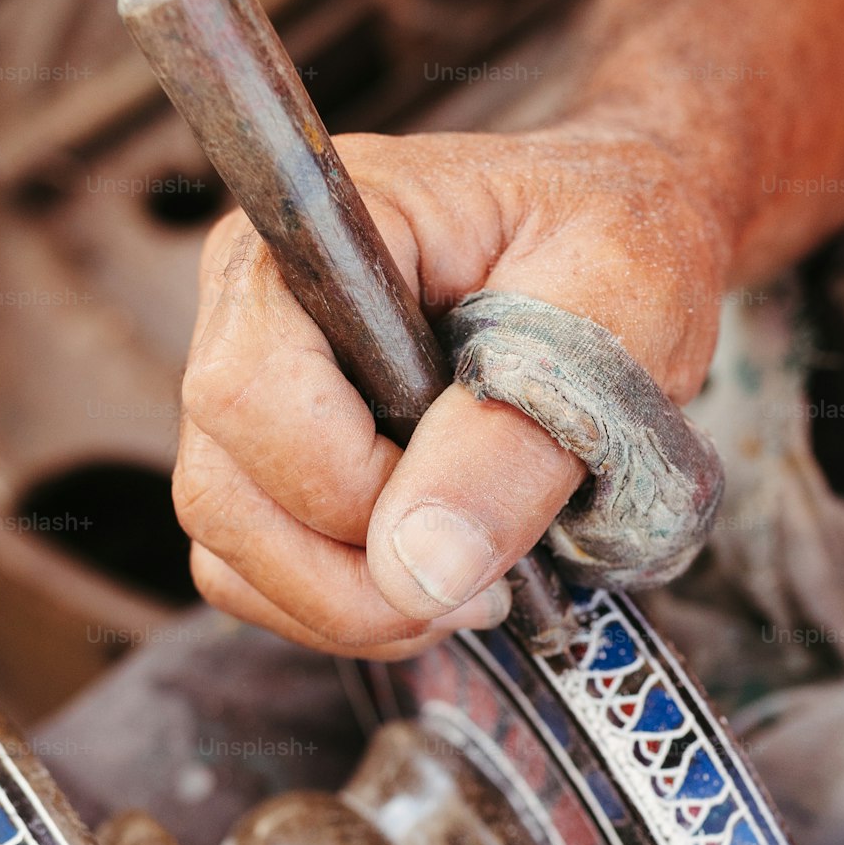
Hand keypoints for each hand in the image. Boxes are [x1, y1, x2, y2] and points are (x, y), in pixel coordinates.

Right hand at [174, 127, 724, 656]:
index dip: (346, 489)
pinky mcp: (267, 454)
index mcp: (318, 235)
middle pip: (222, 490)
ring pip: (226, 546)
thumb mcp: (615, 312)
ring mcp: (251, 385)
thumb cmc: (622, 244)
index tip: (472, 519)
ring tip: (467, 590)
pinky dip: (332, 609)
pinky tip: (426, 585)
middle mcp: (252, 304)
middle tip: (482, 591)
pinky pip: (248, 571)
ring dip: (347, 605)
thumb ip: (516, 435)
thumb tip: (417, 568)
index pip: (250, 394)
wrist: (619, 245)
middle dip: (350, 579)